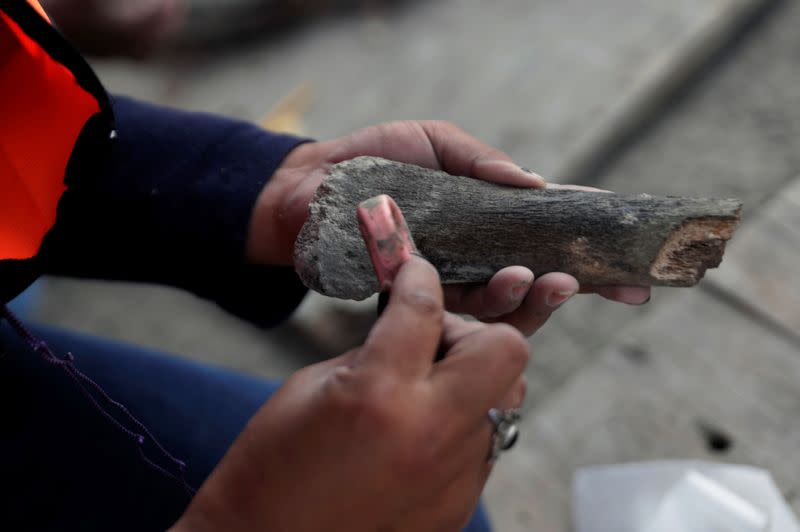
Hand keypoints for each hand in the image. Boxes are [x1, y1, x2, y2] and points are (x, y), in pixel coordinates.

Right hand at [171, 257, 527, 531]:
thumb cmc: (275, 460)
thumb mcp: (314, 384)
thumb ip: (376, 348)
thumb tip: (413, 322)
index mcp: (378, 392)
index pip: (425, 308)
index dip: (418, 277)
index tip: (414, 272)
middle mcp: (430, 432)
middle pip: (505, 349)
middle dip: (474, 330)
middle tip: (433, 339)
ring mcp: (453, 475)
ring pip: (508, 397)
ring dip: (474, 378)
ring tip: (429, 386)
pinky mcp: (460, 504)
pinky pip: (486, 442)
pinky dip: (463, 422)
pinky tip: (423, 428)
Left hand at [248, 121, 649, 334]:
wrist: (307, 193)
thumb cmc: (369, 161)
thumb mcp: (433, 141)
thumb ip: (481, 160)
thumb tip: (537, 184)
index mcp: (486, 217)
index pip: (548, 234)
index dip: (591, 248)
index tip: (637, 266)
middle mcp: (474, 256)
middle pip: (537, 278)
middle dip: (574, 287)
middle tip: (593, 284)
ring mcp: (448, 282)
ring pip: (503, 304)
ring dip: (530, 296)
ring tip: (542, 280)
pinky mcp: (418, 302)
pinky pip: (459, 314)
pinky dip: (487, 306)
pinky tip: (506, 288)